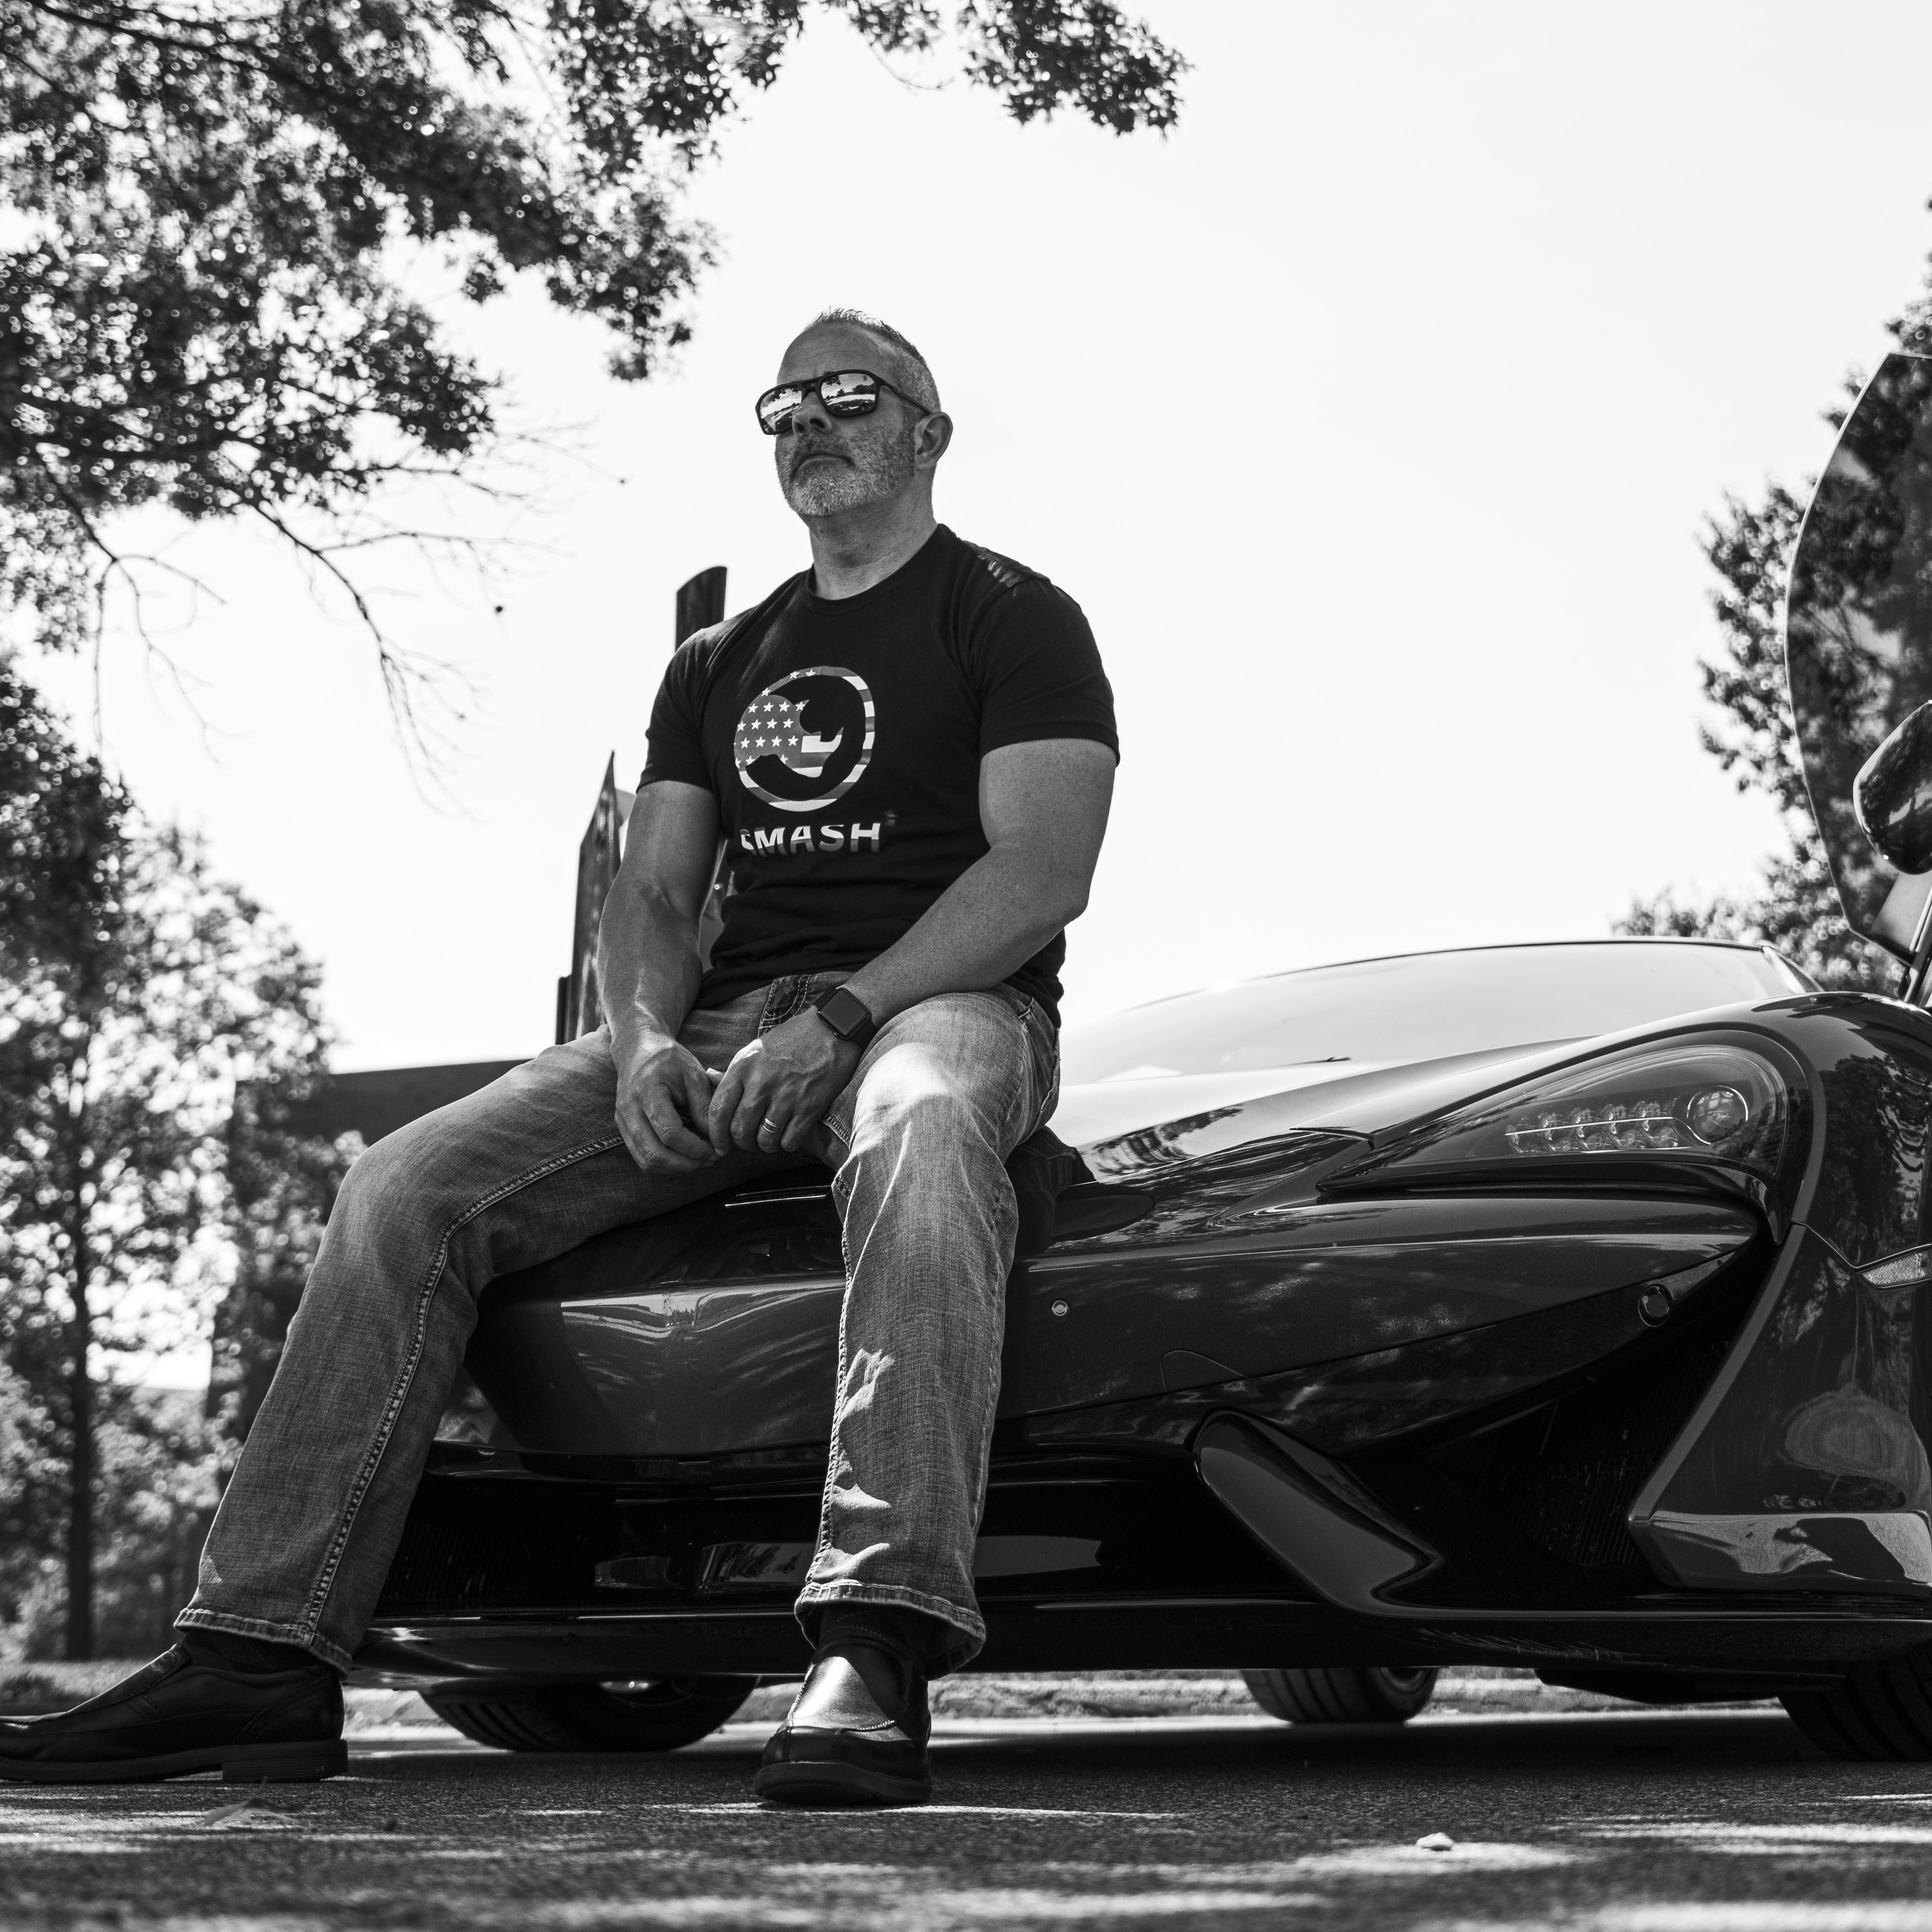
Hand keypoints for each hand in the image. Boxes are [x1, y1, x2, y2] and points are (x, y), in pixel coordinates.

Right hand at [615, 1034, 721, 1173]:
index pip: (669, 1132)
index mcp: (647, 1091)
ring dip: (676, 1168)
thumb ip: (704, 1105)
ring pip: (646, 1160)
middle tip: (711, 1160)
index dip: (694, 1148)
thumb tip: (715, 1137)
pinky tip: (683, 1157)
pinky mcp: (623, 1128)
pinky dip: (664, 1163)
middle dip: (687, 1163)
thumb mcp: (693, 1073)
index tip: (716, 1149)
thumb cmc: (669, 1059)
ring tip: (700, 1161)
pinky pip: (641, 1156)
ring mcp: (622, 1120)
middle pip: (654, 1153)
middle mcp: (629, 1109)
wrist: (638, 1049)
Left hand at [708, 1010, 861, 1155]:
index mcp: (744, 1066)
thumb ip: (736, 1071)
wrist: (832, 1029)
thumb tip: (711, 1083)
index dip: (715, 1134)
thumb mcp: (756, 1048)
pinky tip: (788, 1135)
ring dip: (764, 1145)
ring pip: (764, 1139)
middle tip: (748, 1142)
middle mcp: (761, 1083)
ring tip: (768, 1140)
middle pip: (740, 1130)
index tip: (719, 1145)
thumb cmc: (793, 1038)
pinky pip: (790, 1141)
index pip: (719, 1110)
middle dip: (742, 1143)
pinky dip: (786, 1144)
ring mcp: (786, 1096)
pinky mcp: (809, 1107)